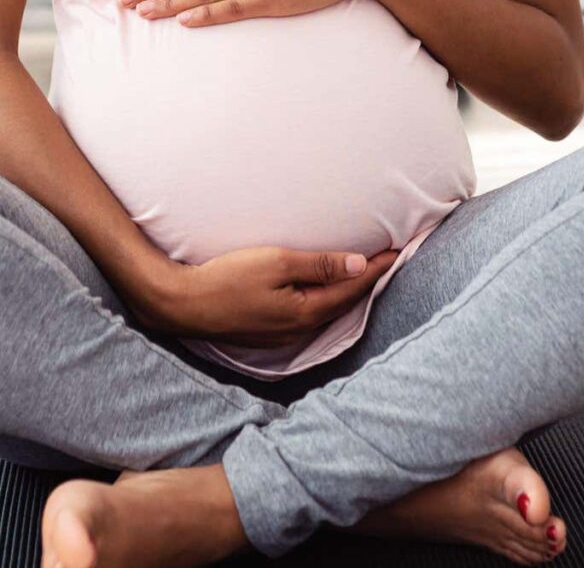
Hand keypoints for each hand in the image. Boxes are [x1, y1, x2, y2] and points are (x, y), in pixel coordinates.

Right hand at [130, 244, 400, 344]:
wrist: (182, 304)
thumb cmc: (226, 278)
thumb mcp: (275, 262)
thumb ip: (318, 265)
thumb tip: (358, 264)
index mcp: (306, 312)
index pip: (353, 287)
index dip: (378, 267)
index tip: (400, 248)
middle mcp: (300, 329)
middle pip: (346, 303)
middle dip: (369, 279)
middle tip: (391, 257)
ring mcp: (284, 334)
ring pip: (329, 310)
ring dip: (349, 290)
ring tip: (367, 269)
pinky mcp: (270, 331)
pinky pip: (311, 314)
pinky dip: (327, 297)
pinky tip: (328, 287)